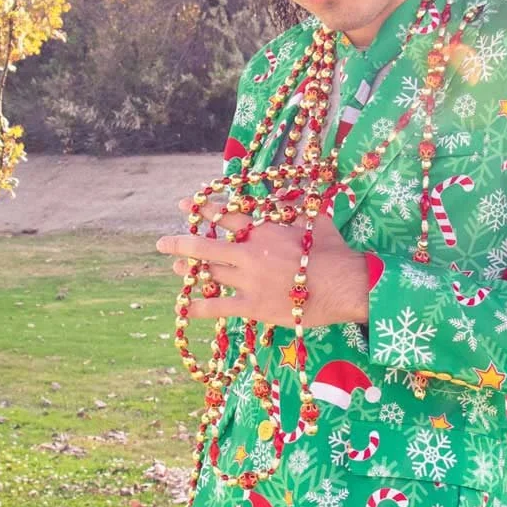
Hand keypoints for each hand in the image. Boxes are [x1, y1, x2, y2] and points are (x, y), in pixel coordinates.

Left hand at [156, 193, 370, 326]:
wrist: (344, 285)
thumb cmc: (334, 252)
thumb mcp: (314, 221)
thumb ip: (294, 210)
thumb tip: (285, 199)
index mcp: (263, 230)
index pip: (225, 216)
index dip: (202, 209)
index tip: (183, 205)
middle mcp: (249, 253)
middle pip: (205, 246)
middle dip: (180, 243)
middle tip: (163, 242)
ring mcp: (248, 281)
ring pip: (210, 274)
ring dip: (190, 271)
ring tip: (177, 268)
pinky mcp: (253, 306)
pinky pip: (219, 307)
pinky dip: (200, 307)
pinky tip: (186, 307)